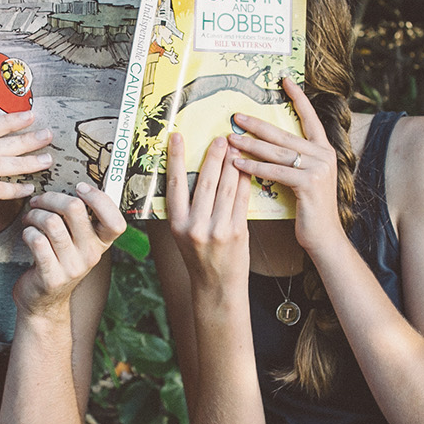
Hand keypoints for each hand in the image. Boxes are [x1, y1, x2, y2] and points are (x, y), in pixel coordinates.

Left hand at [14, 181, 126, 315]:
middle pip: (75, 208)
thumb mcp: (78, 241)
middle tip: (39, 201)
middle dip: (51, 198)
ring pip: (51, 222)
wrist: (44, 302)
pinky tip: (27, 234)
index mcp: (102, 243)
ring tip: (30, 217)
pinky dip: (27, 231)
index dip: (99, 198)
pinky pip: (36, 240)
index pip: (116, 221)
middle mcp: (91, 255)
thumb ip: (81, 218)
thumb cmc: (58, 260)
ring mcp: (72, 267)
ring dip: (34, 214)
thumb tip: (76, 182)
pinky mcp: (51, 276)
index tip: (80, 187)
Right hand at [164, 131, 250, 287]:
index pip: (174, 184)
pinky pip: (242, 200)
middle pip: (204, 182)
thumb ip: (188, 207)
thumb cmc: (199, 257)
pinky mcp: (237, 232)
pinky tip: (248, 168)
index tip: (177, 137)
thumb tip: (195, 172)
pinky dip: (245, 181)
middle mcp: (194, 226)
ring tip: (236, 147)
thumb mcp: (183, 233)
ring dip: (232, 165)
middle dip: (213, 157)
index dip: (175, 159)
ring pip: (226, 188)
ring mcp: (217, 229)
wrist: (217, 286)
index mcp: (176, 224)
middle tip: (220, 138)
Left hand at [227, 77, 347, 255]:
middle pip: (285, 134)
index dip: (298, 98)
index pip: (310, 118)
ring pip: (277, 152)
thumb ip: (293, 160)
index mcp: (324, 150)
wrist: (324, 237)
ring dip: (250, 145)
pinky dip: (254, 167)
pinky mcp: (309, 183)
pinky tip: (237, 164)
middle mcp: (324, 154)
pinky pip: (275, 172)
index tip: (285, 79)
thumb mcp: (304, 178)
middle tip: (236, 116)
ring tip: (230, 139)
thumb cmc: (309, 208)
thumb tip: (266, 144)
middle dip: (258, 125)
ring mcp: (318, 168)